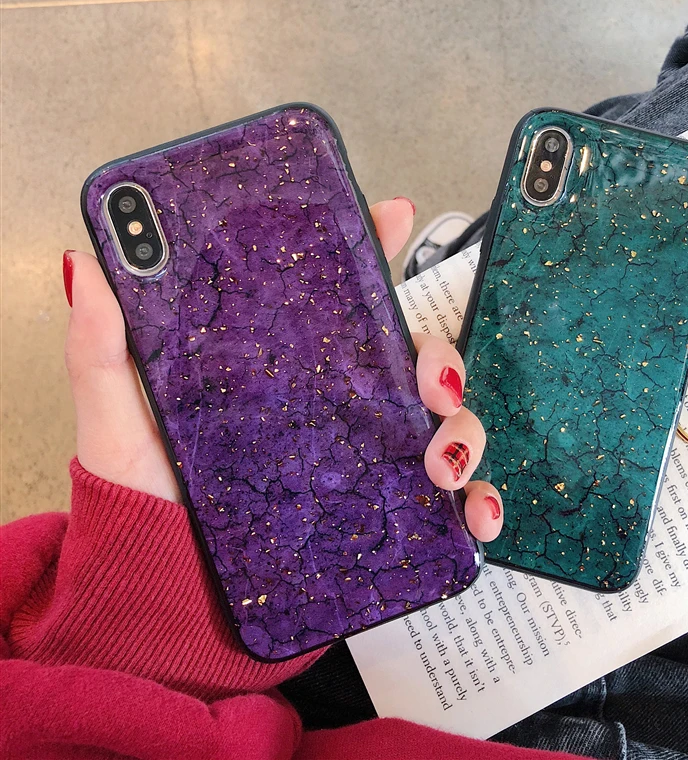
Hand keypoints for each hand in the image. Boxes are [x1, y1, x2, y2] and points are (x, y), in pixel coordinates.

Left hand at [63, 198, 502, 540]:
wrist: (164, 593)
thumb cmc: (145, 503)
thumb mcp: (120, 420)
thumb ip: (104, 350)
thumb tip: (88, 264)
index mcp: (288, 370)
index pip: (341, 296)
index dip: (373, 248)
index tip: (396, 216)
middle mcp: (336, 409)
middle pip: (412, 358)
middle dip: (439, 359)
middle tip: (428, 385)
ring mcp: (364, 462)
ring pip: (445, 424)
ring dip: (464, 433)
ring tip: (441, 465)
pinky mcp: (383, 519)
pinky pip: (449, 506)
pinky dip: (477, 504)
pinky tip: (475, 515)